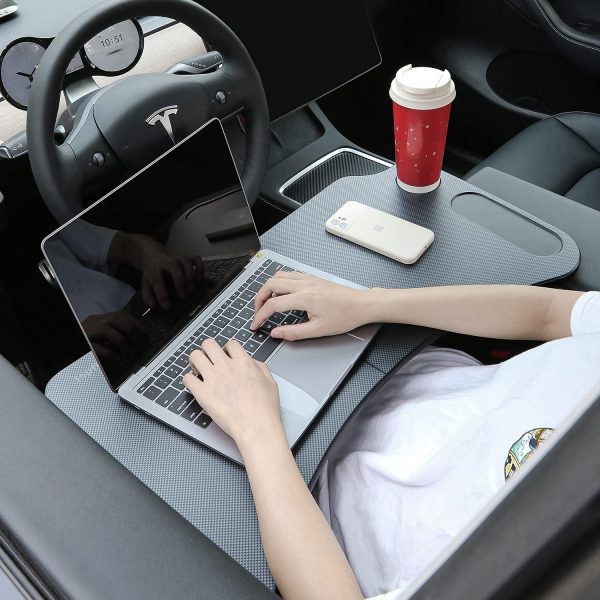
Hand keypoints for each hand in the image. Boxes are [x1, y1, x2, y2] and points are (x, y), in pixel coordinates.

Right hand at [82, 311, 145, 360]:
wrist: (66, 348)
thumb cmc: (87, 345)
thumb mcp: (100, 335)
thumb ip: (113, 332)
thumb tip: (136, 336)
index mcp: (99, 319)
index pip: (119, 314)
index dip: (134, 322)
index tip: (144, 332)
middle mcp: (92, 323)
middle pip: (115, 319)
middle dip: (131, 330)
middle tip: (139, 342)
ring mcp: (86, 333)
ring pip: (106, 330)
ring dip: (122, 341)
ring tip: (128, 352)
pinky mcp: (83, 347)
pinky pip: (98, 348)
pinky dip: (111, 354)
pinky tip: (118, 360)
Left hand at [110, 233, 203, 309]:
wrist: (154, 255)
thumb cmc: (152, 272)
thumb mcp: (146, 283)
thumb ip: (148, 295)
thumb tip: (153, 305)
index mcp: (153, 268)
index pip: (156, 279)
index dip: (162, 294)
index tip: (167, 306)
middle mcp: (166, 261)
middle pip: (174, 266)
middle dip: (180, 282)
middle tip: (182, 296)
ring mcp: (178, 258)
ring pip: (186, 261)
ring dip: (191, 276)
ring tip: (191, 289)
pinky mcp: (187, 258)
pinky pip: (196, 259)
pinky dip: (200, 268)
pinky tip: (199, 279)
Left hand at [183, 339, 282, 446]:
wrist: (256, 426)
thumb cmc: (265, 409)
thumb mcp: (270, 381)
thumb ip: (259, 367)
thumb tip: (250, 362)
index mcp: (243, 362)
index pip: (230, 343)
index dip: (227, 348)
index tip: (226, 355)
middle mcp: (226, 367)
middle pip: (208, 344)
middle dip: (207, 349)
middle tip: (208, 358)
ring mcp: (212, 379)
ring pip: (195, 356)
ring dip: (195, 361)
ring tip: (197, 368)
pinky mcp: (202, 393)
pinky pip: (186, 378)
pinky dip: (188, 379)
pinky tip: (194, 384)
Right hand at [251, 271, 370, 340]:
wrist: (361, 305)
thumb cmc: (344, 317)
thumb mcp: (318, 330)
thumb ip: (293, 333)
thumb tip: (275, 333)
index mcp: (304, 298)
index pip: (273, 305)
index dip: (260, 316)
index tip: (255, 325)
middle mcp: (304, 284)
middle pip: (270, 284)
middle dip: (259, 299)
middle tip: (258, 312)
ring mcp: (308, 279)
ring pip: (278, 276)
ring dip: (268, 288)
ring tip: (267, 303)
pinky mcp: (312, 278)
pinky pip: (289, 275)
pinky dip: (279, 283)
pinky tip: (281, 294)